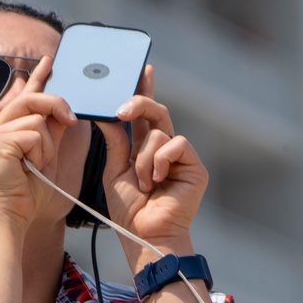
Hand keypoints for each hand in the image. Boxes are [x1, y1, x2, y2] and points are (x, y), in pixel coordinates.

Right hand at [0, 56, 78, 227]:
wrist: (8, 218)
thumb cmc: (24, 196)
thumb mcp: (45, 159)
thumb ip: (51, 135)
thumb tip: (63, 114)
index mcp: (4, 131)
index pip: (23, 97)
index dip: (37, 79)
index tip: (49, 61)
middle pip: (31, 99)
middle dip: (56, 105)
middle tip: (71, 119)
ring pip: (37, 119)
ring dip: (47, 145)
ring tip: (37, 166)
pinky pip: (33, 135)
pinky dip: (40, 153)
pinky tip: (30, 169)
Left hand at [96, 66, 208, 269]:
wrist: (145, 235)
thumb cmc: (129, 211)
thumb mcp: (114, 171)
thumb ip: (115, 141)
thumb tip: (107, 113)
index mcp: (145, 149)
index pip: (146, 114)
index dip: (145, 89)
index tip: (143, 68)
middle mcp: (165, 150)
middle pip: (156, 111)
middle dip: (140, 102)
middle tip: (122, 109)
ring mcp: (182, 158)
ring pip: (160, 133)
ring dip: (144, 159)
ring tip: (144, 184)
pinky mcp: (195, 166)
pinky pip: (176, 144)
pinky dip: (160, 161)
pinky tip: (158, 181)